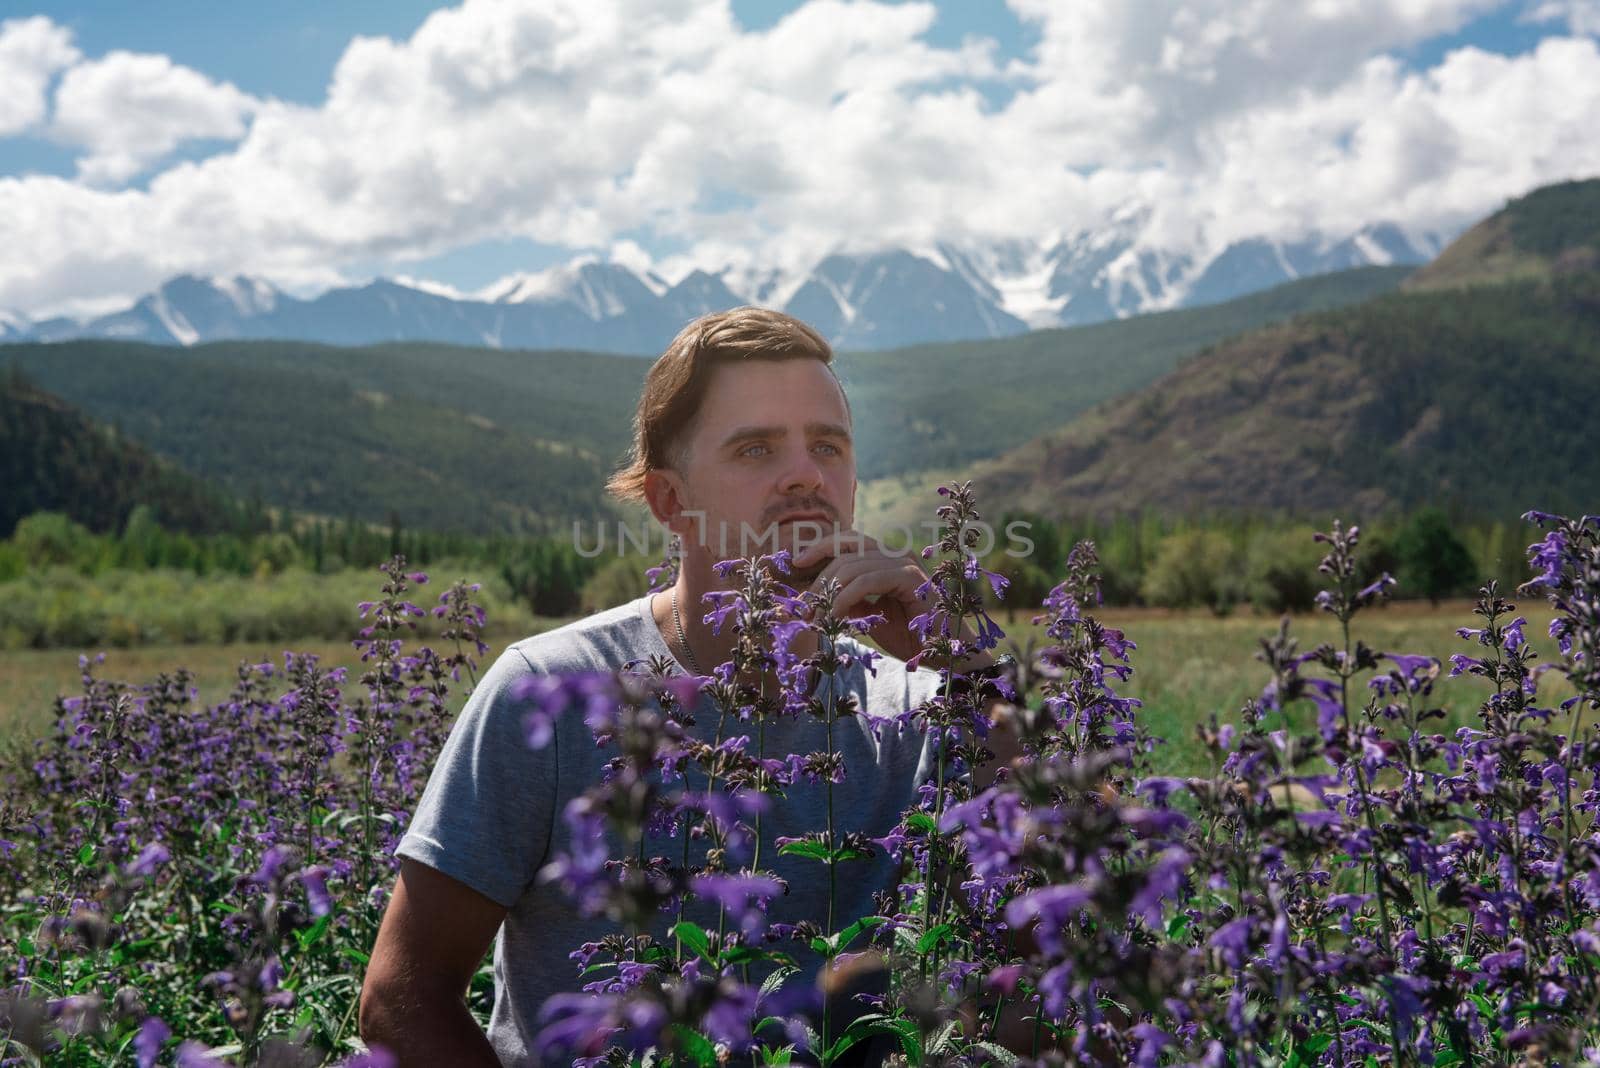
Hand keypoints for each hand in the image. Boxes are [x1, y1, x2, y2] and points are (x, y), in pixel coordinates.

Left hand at [789, 529, 929, 664]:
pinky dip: (844, 598)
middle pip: (845, 549)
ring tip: (816, 618)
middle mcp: (896, 554)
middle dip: (818, 578)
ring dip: (827, 593)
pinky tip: (835, 616)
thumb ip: (848, 600)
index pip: (848, 540)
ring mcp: (905, 563)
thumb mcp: (869, 615)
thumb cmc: (909, 636)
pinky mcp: (911, 577)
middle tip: (804, 607)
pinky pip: (867, 581)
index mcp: (886, 559)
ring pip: (852, 566)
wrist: (943, 654)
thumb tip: (816, 596)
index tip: (797, 564)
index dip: (820, 547)